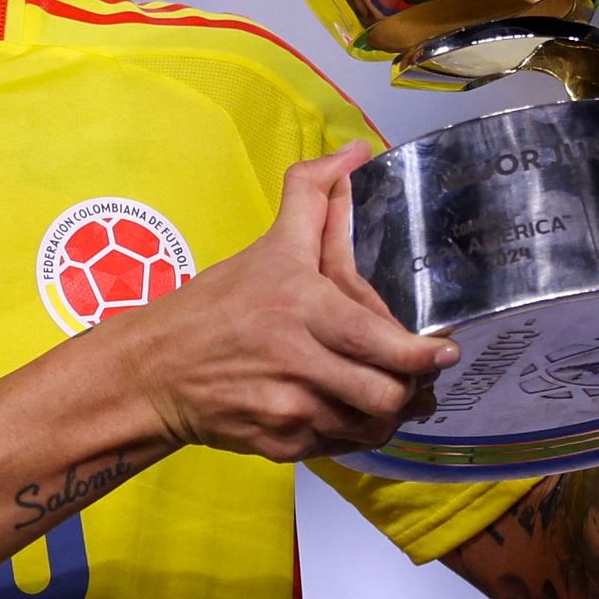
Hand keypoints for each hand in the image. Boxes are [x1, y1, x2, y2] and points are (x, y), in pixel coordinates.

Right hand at [104, 146, 455, 460]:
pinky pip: (338, 446)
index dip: (421, 355)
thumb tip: (354, 152)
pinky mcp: (279, 445)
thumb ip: (314, 197)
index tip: (445, 353)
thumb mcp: (267, 247)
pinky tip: (341, 411)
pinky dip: (349, 432)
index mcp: (299, 305)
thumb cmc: (214, 307)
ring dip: (384, 414)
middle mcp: (296, 360)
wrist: (153, 372)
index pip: (377, 340)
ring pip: (369, 426)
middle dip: (410, 390)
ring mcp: (287, 408)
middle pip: (385, 393)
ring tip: (384, 396)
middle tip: (417, 378)